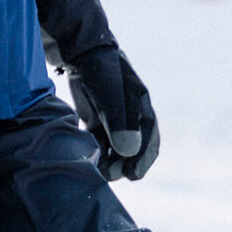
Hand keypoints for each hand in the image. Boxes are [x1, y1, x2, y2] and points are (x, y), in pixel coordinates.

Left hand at [67, 48, 158, 180]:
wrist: (80, 54)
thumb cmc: (102, 73)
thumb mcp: (112, 97)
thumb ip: (120, 123)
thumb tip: (129, 153)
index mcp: (142, 110)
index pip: (150, 140)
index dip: (144, 160)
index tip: (133, 176)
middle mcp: (130, 118)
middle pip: (131, 149)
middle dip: (123, 165)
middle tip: (111, 176)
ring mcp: (112, 120)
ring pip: (114, 149)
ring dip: (108, 163)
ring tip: (98, 172)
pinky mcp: (96, 121)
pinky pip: (99, 143)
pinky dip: (96, 153)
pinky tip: (88, 161)